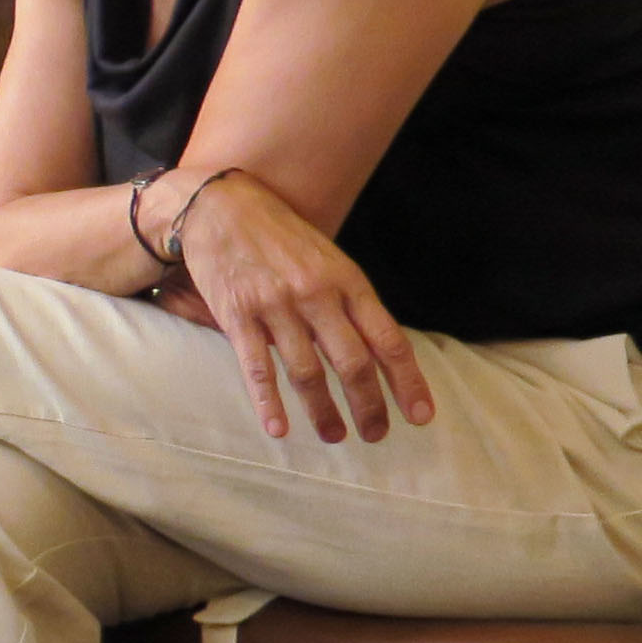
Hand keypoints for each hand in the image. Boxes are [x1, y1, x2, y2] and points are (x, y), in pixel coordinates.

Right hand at [163, 170, 435, 442]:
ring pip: (308, 372)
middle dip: (368, 406)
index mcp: (347, 282)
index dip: (407, 381)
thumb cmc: (280, 236)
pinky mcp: (238, 315)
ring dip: (323, 411)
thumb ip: (349, 301)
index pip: (388, 340)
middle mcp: (317, 296)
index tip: (420, 416)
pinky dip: (268, 402)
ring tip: (333, 436)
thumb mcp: (328, 259)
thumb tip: (375, 350)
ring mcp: (277, 306)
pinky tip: (278, 428)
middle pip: (353, 363)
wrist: (221, 206)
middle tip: (375, 434)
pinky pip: (257, 367)